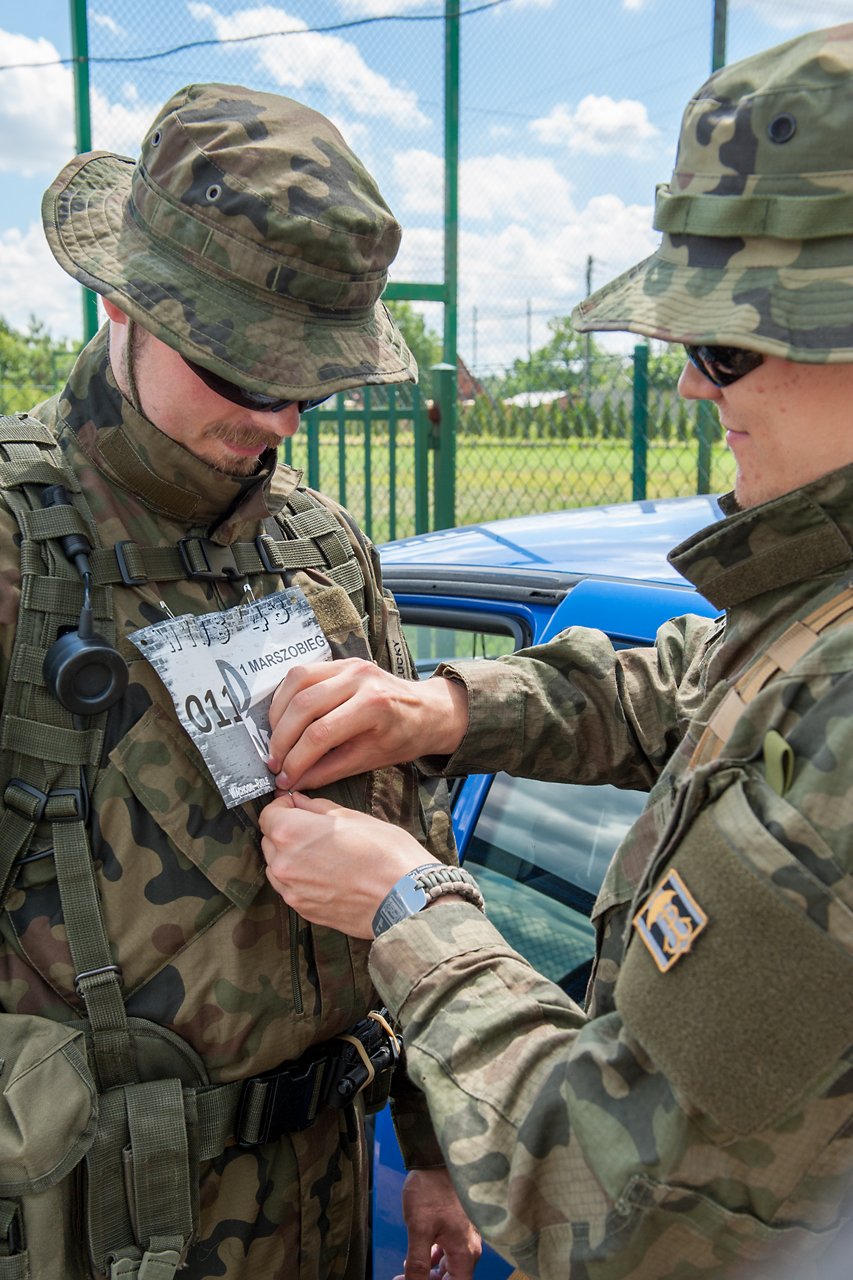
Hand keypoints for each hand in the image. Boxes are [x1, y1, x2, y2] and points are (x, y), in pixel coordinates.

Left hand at [260, 791, 435, 936]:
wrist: (404, 899)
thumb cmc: (385, 855)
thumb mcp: (353, 817)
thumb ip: (318, 808)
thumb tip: (301, 803)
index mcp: (292, 833)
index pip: (269, 814)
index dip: (284, 807)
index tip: (298, 807)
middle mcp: (284, 863)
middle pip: (270, 840)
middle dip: (287, 831)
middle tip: (317, 830)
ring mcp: (291, 890)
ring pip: (278, 865)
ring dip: (292, 857)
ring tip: (325, 854)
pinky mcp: (303, 910)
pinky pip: (291, 887)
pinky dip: (302, 878)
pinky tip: (329, 874)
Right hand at [266, 658, 468, 790]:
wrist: (427, 709)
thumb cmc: (403, 737)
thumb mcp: (370, 760)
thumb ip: (328, 770)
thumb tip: (292, 781)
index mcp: (373, 706)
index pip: (320, 734)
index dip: (296, 759)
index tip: (284, 778)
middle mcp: (360, 678)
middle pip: (303, 706)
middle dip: (282, 739)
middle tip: (274, 762)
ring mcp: (350, 665)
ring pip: (296, 683)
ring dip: (278, 714)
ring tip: (276, 741)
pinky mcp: (342, 662)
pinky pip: (302, 673)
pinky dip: (286, 696)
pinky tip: (284, 718)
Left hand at [395, 1167, 481, 1279]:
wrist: (435, 1160)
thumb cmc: (430, 1190)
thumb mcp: (419, 1229)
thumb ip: (418, 1263)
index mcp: (465, 1252)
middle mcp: (470, 1248)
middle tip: (405, 1278)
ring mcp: (465, 1237)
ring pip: (449, 1268)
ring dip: (430, 1274)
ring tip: (407, 1272)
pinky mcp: (457, 1228)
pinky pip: (448, 1253)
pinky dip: (433, 1260)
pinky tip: (419, 1257)